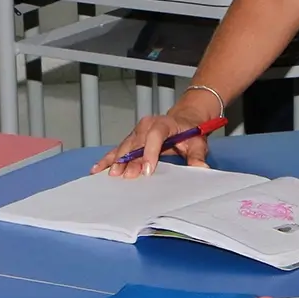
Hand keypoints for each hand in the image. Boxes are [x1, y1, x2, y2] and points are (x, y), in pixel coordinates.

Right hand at [93, 106, 214, 177]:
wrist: (184, 120)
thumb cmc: (191, 132)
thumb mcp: (198, 142)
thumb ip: (197, 155)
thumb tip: (201, 168)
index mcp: (163, 123)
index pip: (155, 136)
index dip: (150, 153)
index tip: (147, 170)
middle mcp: (147, 125)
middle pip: (136, 144)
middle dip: (129, 161)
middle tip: (124, 177)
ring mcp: (136, 132)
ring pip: (124, 148)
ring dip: (116, 161)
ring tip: (108, 174)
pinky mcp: (131, 140)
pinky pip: (117, 150)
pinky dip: (107, 159)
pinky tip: (97, 169)